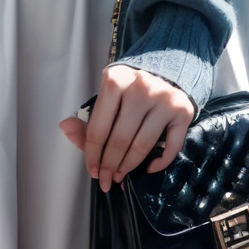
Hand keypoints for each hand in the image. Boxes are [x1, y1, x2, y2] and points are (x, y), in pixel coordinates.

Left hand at [58, 65, 194, 192]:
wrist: (166, 68)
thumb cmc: (129, 87)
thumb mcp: (106, 96)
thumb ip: (87, 118)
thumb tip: (65, 128)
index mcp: (116, 80)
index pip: (99, 127)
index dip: (93, 154)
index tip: (92, 171)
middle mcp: (142, 87)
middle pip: (121, 139)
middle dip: (110, 165)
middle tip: (105, 180)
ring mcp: (165, 98)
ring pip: (143, 146)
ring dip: (129, 167)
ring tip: (120, 176)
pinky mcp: (184, 110)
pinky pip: (170, 146)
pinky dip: (159, 163)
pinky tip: (149, 168)